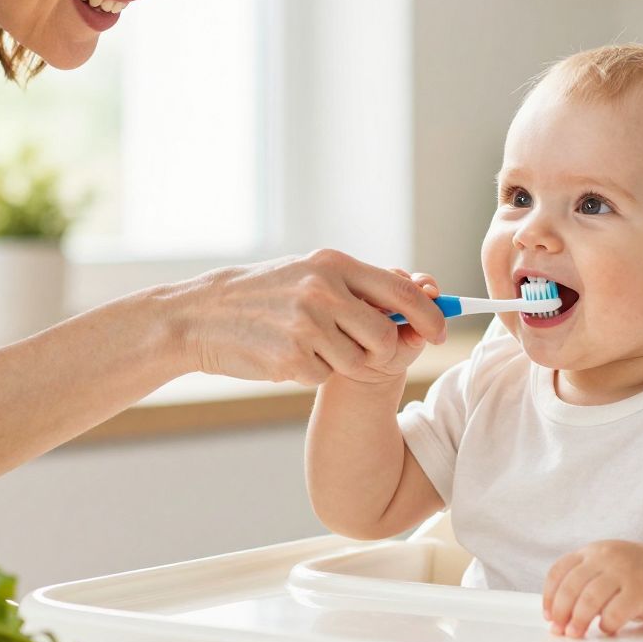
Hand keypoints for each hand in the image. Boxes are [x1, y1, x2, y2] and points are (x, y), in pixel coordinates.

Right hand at [179, 250, 446, 386]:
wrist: (203, 316)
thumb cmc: (266, 295)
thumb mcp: (311, 274)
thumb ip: (361, 286)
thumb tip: (423, 293)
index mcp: (333, 265)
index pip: (402, 291)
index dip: (430, 314)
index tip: (439, 330)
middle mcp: (323, 291)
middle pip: (385, 335)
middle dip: (383, 350)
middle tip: (363, 351)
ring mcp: (306, 325)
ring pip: (357, 361)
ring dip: (341, 362)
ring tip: (309, 344)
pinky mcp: (290, 357)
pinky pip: (324, 376)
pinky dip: (311, 372)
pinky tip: (286, 354)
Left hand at [543, 540, 642, 637]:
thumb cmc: (634, 574)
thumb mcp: (605, 565)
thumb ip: (583, 580)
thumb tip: (558, 616)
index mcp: (592, 552)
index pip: (559, 571)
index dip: (549, 596)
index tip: (549, 616)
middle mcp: (605, 558)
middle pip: (571, 586)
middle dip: (561, 612)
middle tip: (560, 630)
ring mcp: (623, 572)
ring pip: (589, 599)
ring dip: (578, 621)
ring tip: (576, 633)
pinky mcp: (640, 591)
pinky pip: (615, 611)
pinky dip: (606, 624)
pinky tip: (606, 628)